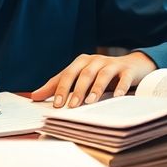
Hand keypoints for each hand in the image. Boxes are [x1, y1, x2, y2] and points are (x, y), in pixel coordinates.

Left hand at [31, 52, 156, 108]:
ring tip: (90, 101)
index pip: (68, 74)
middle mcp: (96, 60)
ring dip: (96, 88)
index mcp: (82, 61)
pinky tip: (118, 97)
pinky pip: (124, 78)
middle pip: (84, 73)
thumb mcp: (79, 78)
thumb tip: (34, 96)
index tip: (56, 105)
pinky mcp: (127, 70)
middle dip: (77, 90)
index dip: (61, 88)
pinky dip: (121, 87)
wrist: (132, 66)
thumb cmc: (101, 74)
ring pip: (103, 74)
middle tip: (72, 106)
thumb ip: (58, 86)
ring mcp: (112, 64)